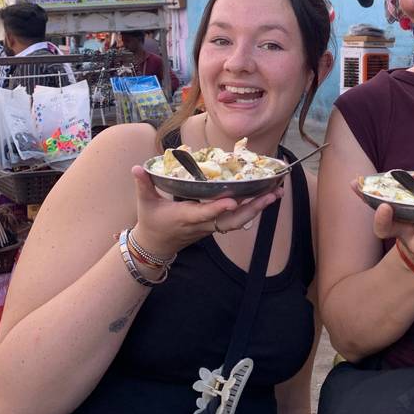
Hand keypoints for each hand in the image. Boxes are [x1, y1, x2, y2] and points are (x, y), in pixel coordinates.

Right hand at [130, 166, 282, 258]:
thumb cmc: (151, 221)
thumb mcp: (144, 202)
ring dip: (258, 208)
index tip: (232, 200)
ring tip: (277, 193)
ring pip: (238, 221)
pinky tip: (267, 197)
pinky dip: (253, 209)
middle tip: (271, 193)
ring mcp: (211, 227)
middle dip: (252, 208)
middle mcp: (202, 224)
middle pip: (231, 219)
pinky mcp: (216, 226)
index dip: (217, 208)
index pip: (203, 213)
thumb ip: (143, 184)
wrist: (156, 245)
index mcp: (185, 217)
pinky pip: (238, 219)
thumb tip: (137, 168)